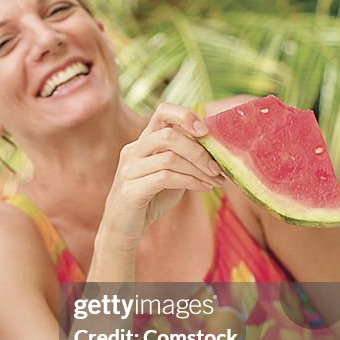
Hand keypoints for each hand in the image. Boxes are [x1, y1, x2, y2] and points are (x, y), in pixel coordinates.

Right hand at [101, 103, 222, 248]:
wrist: (122, 228)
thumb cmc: (149, 199)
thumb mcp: (170, 173)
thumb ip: (184, 158)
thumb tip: (217, 148)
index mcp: (143, 141)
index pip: (162, 112)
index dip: (186, 115)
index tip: (205, 131)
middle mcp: (132, 151)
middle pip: (169, 135)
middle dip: (199, 150)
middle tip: (218, 167)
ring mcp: (129, 170)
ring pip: (169, 158)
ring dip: (198, 169)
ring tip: (215, 180)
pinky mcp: (130, 190)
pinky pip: (166, 178)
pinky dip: (190, 182)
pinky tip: (204, 188)